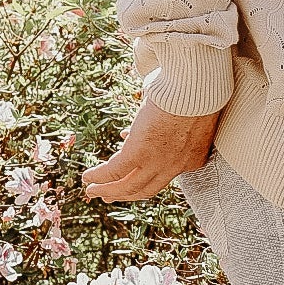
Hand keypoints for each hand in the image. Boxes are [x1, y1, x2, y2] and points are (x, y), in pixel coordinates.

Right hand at [82, 97, 220, 202]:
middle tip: (109, 195)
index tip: (130, 166)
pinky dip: (99, 176)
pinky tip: (88, 177)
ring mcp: (158, 161)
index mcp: (192, 158)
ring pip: (129, 186)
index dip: (145, 171)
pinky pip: (115, 171)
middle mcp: (176, 166)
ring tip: (92, 191)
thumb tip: (150, 116)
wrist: (195, 88)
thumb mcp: (185, 113)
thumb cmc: (194, 93)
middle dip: (126, 194)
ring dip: (108, 190)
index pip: (165, 172)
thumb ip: (171, 120)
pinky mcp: (140, 152)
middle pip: (147, 189)